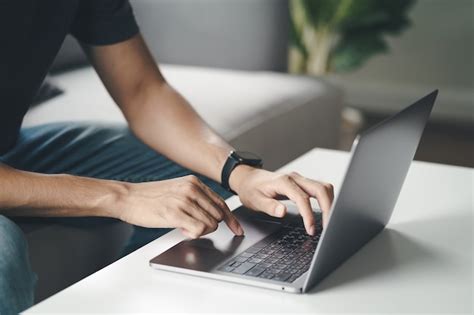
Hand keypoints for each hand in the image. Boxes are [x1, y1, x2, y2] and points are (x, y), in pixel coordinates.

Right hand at [116, 175, 242, 238]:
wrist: (127, 197)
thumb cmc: (149, 197)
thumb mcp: (177, 190)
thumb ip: (195, 198)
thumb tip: (211, 213)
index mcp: (194, 182)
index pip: (222, 203)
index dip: (232, 219)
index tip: (237, 230)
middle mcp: (192, 189)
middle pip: (218, 216)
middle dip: (210, 226)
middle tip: (193, 227)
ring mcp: (184, 200)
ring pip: (211, 224)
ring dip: (200, 231)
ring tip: (183, 227)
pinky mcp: (175, 213)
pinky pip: (199, 230)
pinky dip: (194, 234)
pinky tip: (182, 230)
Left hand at [229, 166, 333, 234]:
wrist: (248, 178)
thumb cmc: (251, 189)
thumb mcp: (255, 201)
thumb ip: (269, 207)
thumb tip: (282, 212)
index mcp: (283, 182)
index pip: (302, 198)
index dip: (309, 215)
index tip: (310, 229)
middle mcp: (295, 178)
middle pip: (320, 189)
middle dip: (328, 208)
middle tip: (327, 227)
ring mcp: (300, 179)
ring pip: (323, 187)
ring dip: (329, 203)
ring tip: (328, 221)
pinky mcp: (303, 183)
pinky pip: (320, 189)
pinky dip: (326, 200)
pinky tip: (325, 212)